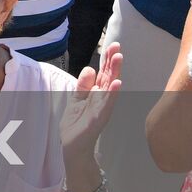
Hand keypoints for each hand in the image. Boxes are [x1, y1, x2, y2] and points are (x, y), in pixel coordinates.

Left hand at [61, 41, 121, 161]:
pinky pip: (106, 104)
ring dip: (114, 73)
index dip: (107, 60)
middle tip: (117, 47)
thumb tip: (90, 68)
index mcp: (96, 93)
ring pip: (109, 88)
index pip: (103, 73)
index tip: (113, 46)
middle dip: (113, 62)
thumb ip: (83, 85)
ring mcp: (101, 108)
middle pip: (108, 77)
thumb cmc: (76, 123)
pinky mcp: (98, 118)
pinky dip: (111, 94)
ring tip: (119, 59)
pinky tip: (116, 84)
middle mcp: (101, 99)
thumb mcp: (76, 99)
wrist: (72, 146)